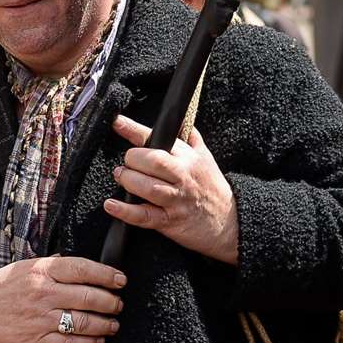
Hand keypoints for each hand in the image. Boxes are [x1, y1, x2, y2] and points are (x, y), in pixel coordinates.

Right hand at [0, 255, 125, 342]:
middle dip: (110, 301)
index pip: (83, 269)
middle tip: (118, 303)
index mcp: (41, 271)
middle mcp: (43, 293)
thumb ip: (53, 265)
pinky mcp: (36, 340)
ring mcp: (40, 318)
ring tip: (113, 323)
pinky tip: (97, 340)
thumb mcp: (25, 266)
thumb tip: (78, 265)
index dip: (106, 274)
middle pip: (88, 297)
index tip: (120, 279)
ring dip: (104, 323)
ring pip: (83, 322)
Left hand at [103, 115, 238, 265]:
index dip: (134, 129)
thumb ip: (192, 139)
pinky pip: (144, 216)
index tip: (116, 121)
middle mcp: (182, 176)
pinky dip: (125, 211)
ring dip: (129, 181)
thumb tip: (180, 119)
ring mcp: (176, 199)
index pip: (159, 138)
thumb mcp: (206, 159)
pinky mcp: (170, 221)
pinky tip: (112, 205)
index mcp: (188, 157)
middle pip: (153, 160)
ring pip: (147, 186)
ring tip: (123, 178)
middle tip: (127, 163)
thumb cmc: (213, 189)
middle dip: (132, 159)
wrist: (230, 223)